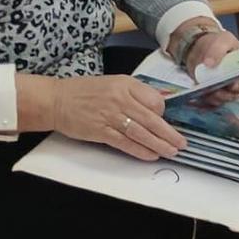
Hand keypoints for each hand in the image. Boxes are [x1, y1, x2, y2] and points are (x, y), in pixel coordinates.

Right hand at [41, 74, 184, 160]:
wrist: (55, 100)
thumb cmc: (85, 92)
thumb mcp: (113, 83)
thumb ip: (135, 93)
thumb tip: (158, 106)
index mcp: (125, 84)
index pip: (155, 100)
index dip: (163, 112)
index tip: (165, 121)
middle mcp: (120, 99)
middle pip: (152, 119)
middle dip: (169, 134)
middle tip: (182, 143)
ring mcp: (110, 116)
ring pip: (141, 133)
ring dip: (159, 144)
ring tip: (172, 152)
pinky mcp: (100, 131)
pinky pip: (125, 143)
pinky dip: (140, 150)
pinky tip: (151, 155)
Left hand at [184, 29, 238, 107]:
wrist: (201, 51)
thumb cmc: (218, 44)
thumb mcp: (221, 40)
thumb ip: (217, 49)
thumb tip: (209, 63)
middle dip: (234, 87)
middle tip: (226, 81)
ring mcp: (230, 90)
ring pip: (229, 97)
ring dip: (220, 94)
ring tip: (211, 87)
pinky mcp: (217, 95)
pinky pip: (215, 102)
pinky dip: (209, 98)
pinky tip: (204, 91)